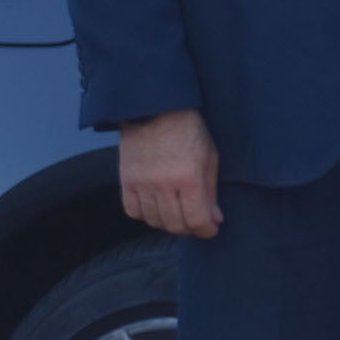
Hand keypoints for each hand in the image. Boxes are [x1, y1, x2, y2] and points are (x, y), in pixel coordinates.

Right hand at [118, 108, 221, 238]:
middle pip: (175, 225)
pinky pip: (132, 210)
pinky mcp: (126, 179)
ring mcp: (142, 182)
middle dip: (189, 228)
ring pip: (154, 221)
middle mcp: (164, 184)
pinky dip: (144, 214)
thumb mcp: (209, 157)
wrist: (155, 108)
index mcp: (189, 177)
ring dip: (167, 222)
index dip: (207, 230)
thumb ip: (210, 192)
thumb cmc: (187, 130)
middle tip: (193, 220)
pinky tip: (154, 205)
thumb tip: (214, 219)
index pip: (197, 220)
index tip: (209, 228)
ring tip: (174, 211)